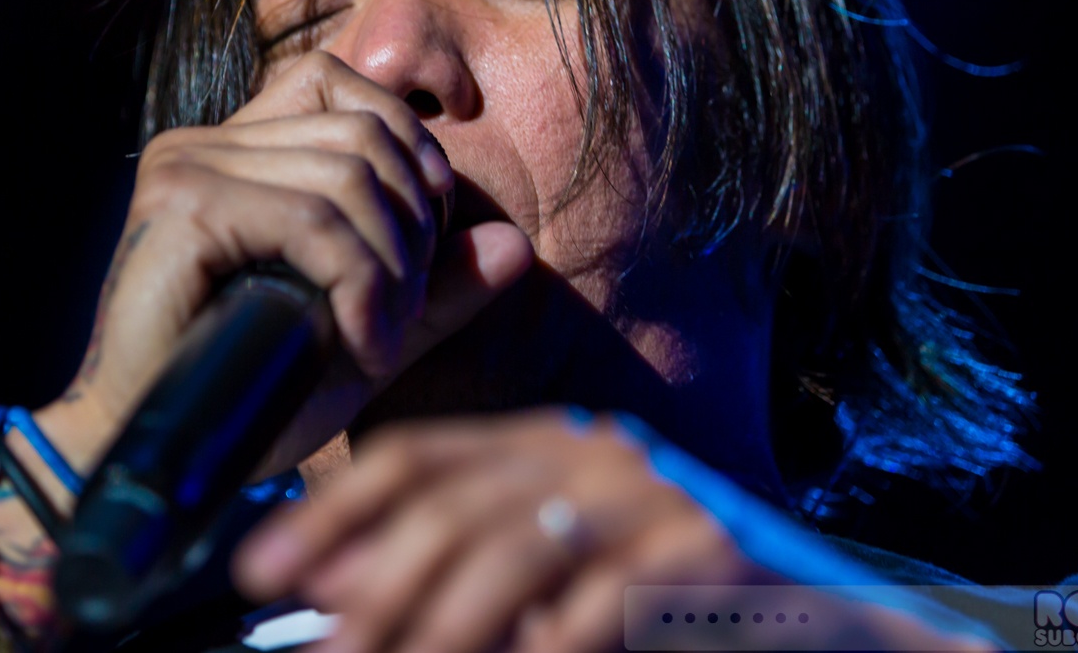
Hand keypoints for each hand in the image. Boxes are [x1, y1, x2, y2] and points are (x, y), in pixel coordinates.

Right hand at [33, 51, 534, 496]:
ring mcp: (188, 167)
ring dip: (390, 268)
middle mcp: (205, 142)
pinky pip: (312, 221)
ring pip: (347, 176)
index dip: (406, 144)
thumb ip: (435, 289)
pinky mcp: (183, 207)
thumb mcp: (366, 334)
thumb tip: (516, 242)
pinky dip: (360, 286)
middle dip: (413, 227)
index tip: (428, 241)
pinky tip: (363, 350)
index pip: (338, 83)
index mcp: (236, 149)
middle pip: (361, 133)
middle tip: (404, 315)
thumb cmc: (253, 397)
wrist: (153, 455)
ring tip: (381, 339)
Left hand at [233, 410, 992, 652]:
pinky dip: (545, 641)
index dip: (332, 510)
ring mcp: (653, 497)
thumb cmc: (656, 605)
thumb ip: (452, 574)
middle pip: (453, 504)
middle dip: (371, 581)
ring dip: (436, 623)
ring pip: (514, 550)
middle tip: (321, 646)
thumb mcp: (539, 580)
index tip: (261, 569)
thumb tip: (335, 593)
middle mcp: (593, 453)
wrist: (816, 624)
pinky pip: (599, 596)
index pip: (417, 456)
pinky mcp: (705, 551)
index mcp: (546, 444)